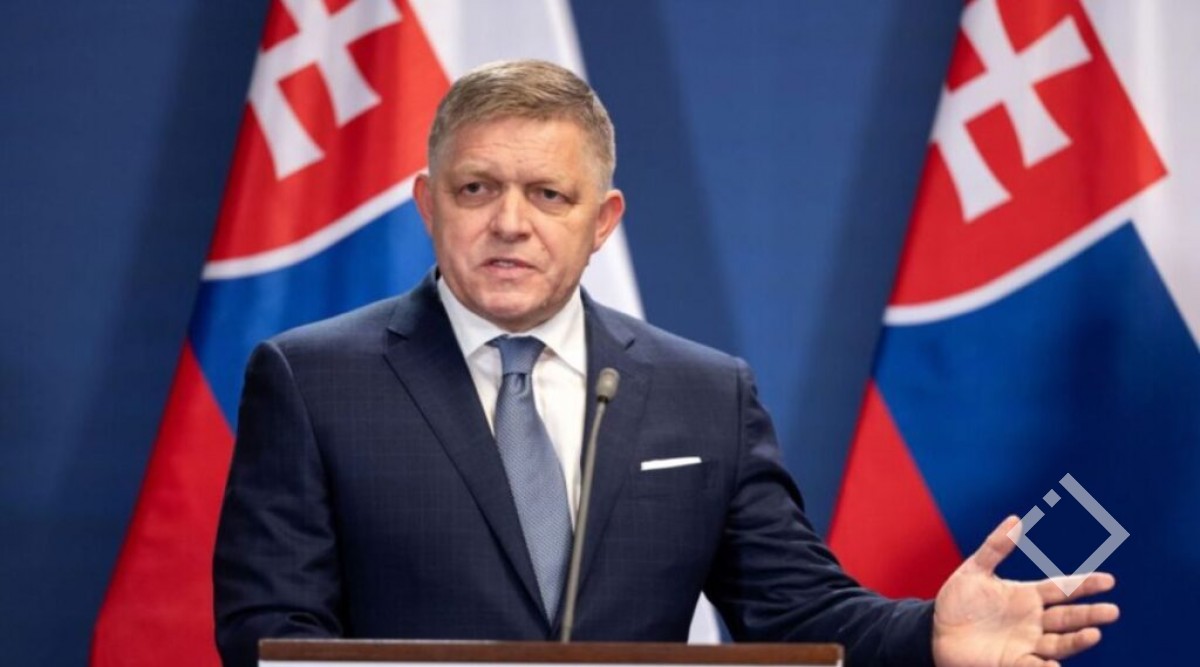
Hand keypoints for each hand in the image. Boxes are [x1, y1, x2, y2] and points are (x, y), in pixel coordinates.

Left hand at [932, 516, 1118, 666]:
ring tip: (1094, 634)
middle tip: (1112, 611)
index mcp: (1027, 596)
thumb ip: (995, 547)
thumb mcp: (974, 570)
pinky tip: (1054, 663)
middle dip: (1090, 614)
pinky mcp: (1014, 663)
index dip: (1085, 585)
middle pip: (1068, 617)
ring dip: (1077, 640)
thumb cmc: (958, 601)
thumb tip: (1015, 519)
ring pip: (1059, 643)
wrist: (937, 632)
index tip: (1109, 581)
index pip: (1062, 589)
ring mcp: (1026, 643)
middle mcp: (1033, 621)